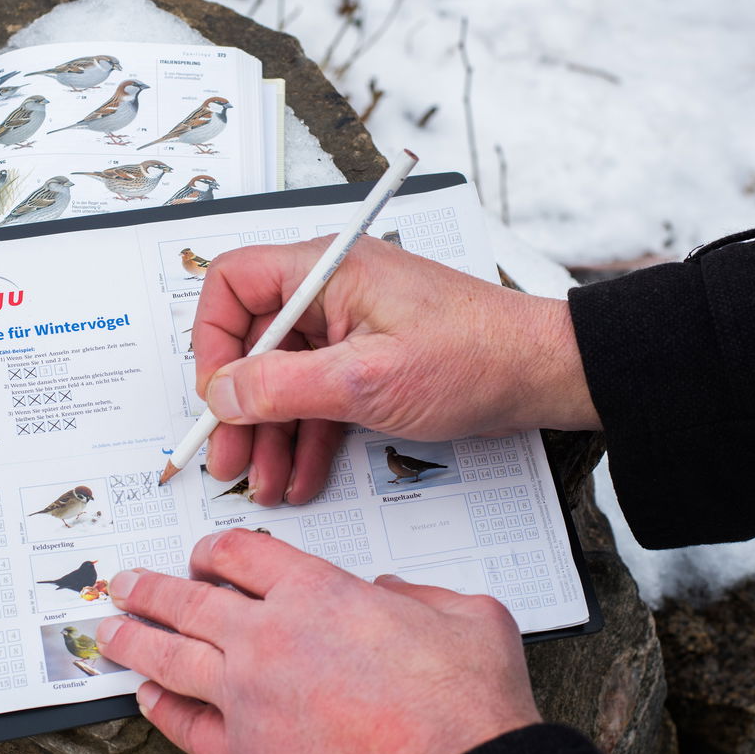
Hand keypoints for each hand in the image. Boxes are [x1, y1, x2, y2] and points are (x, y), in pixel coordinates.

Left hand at [95, 529, 542, 753]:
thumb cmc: (465, 704)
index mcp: (318, 592)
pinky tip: (145, 698)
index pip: (242, 553)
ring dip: (133, 639)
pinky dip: (158, 708)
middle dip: (149, 588)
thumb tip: (393, 594)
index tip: (205, 556)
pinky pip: (183, 725)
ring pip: (170, 657)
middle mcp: (268, 637)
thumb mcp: (466, 613)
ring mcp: (247, 698)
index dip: (216, 550)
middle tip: (126, 583)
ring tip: (109, 630)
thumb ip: (419, 594)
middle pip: (187, 600)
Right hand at [194, 236, 599, 503]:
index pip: (233, 284)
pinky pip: (320, 395)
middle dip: (240, 407)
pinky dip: (308, 435)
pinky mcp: (371, 359)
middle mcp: (332, 290)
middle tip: (228, 460)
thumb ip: (284, 387)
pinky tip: (302, 475)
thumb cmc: (475, 357)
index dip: (212, 341)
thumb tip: (222, 393)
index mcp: (326, 270)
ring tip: (266, 483)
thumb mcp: (366, 381)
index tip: (216, 396)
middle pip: (254, 342)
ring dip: (272, 432)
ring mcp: (351, 326)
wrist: (542, 374)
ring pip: (286, 378)